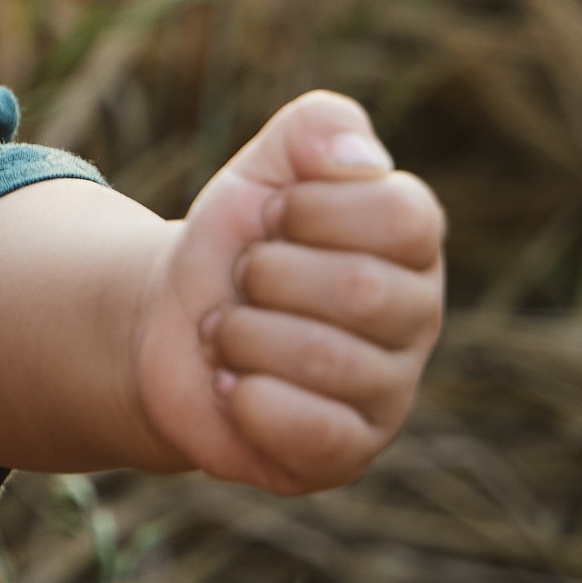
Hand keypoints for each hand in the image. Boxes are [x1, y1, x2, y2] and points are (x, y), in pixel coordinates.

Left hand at [135, 91, 444, 492]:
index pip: (403, 215)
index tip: (269, 214)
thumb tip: (359, 160)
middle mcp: (415, 318)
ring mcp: (388, 391)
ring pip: (326, 359)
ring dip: (243, 334)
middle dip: (266, 273)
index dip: (311, 209)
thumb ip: (316, 130)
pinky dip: (248, 399)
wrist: (166, 322)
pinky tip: (232, 385)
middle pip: (360, 290)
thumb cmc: (236, 240)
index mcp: (412, 242)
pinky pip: (313, 431)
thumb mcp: (264, 166)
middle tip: (242, 277)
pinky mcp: (347, 452)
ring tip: (228, 331)